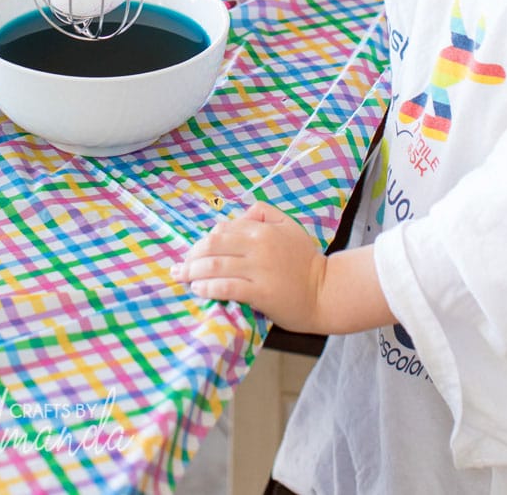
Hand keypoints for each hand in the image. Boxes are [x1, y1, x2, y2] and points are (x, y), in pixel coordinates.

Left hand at [171, 202, 327, 332]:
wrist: (326, 291)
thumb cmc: (305, 260)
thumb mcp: (288, 225)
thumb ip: (262, 214)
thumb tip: (236, 216)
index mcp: (262, 229)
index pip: (222, 230)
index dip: (202, 241)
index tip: (192, 253)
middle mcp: (259, 246)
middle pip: (213, 246)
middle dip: (191, 256)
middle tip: (180, 268)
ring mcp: (259, 270)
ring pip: (216, 266)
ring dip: (193, 272)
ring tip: (182, 278)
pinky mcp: (261, 293)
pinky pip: (227, 287)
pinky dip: (208, 287)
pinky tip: (198, 289)